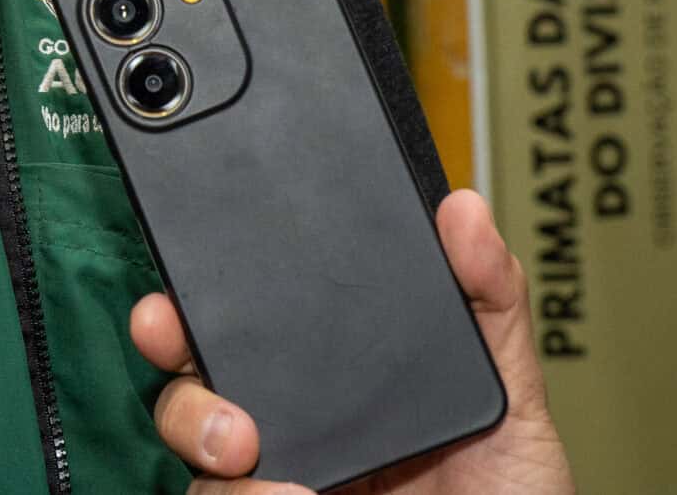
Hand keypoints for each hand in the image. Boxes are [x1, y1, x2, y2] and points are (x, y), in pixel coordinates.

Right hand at [131, 188, 576, 493]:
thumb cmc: (510, 494)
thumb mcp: (511, 396)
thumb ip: (491, 302)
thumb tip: (465, 210)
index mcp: (340, 372)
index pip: (258, 313)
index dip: (208, 283)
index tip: (189, 265)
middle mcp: (295, 417)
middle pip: (197, 362)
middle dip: (165, 335)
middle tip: (170, 334)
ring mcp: (277, 471)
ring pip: (189, 433)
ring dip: (196, 425)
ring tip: (243, 448)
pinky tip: (286, 493)